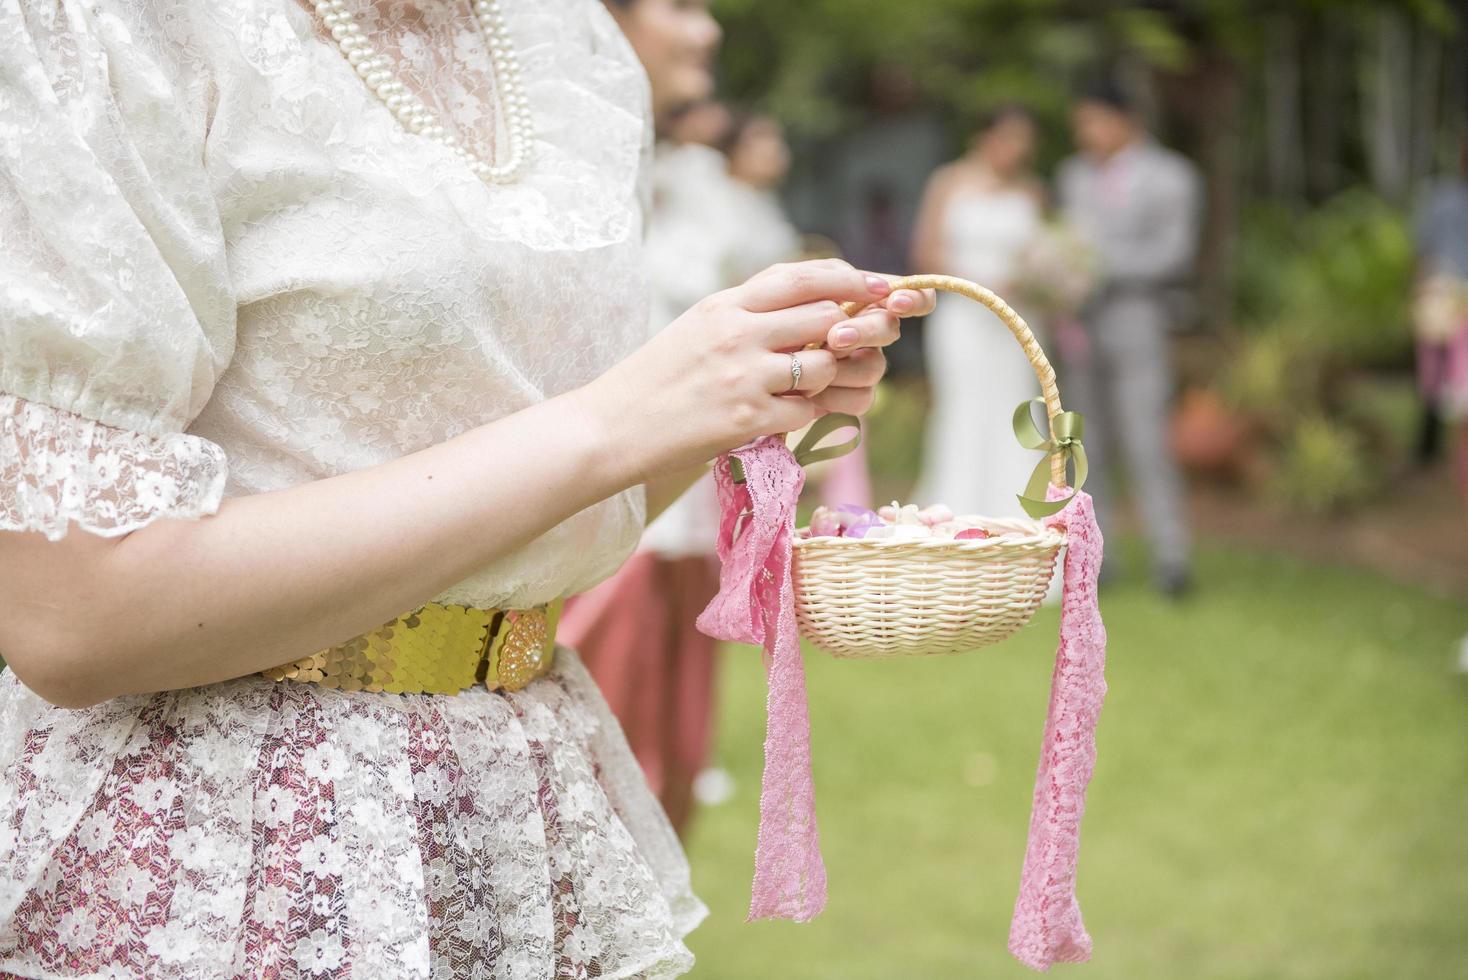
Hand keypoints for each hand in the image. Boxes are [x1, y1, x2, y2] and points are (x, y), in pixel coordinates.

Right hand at [578, 259, 933, 481]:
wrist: (608, 429)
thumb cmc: (652, 382)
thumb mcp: (694, 329)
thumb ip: (745, 315)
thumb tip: (808, 308)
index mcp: (724, 304)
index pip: (801, 275)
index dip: (850, 279)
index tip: (880, 287)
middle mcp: (736, 332)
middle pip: (826, 317)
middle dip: (848, 335)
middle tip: (850, 352)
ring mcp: (743, 376)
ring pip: (825, 364)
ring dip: (828, 379)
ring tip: (806, 389)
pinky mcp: (745, 419)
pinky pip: (806, 411)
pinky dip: (804, 415)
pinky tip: (782, 418)